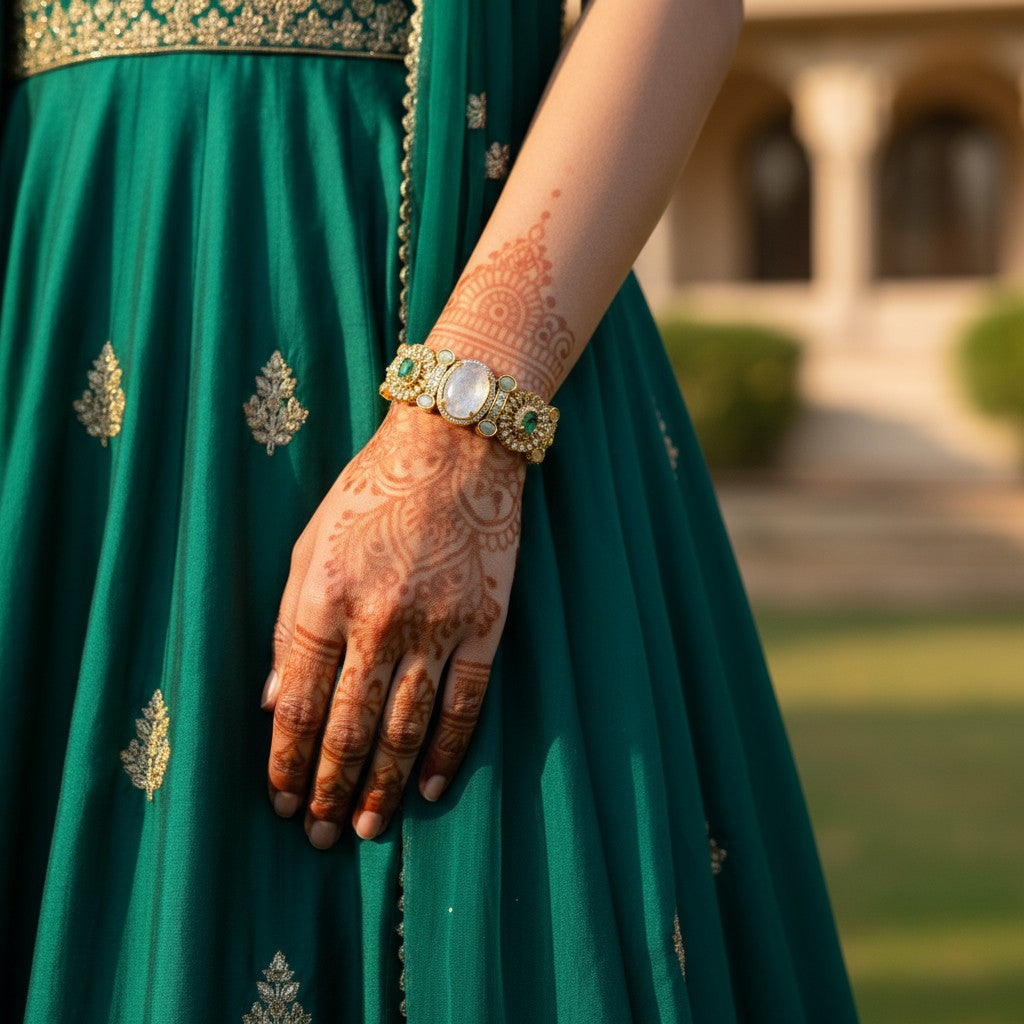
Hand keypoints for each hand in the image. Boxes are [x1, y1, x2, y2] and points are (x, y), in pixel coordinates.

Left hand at [261, 402, 525, 848]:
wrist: (455, 448)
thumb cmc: (373, 490)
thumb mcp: (309, 546)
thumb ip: (289, 625)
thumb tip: (273, 702)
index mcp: (324, 598)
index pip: (300, 702)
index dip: (287, 760)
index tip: (280, 800)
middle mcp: (378, 620)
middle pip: (350, 726)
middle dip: (330, 787)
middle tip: (319, 836)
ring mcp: (436, 625)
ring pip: (405, 726)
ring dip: (384, 784)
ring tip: (368, 827)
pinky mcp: (485, 626)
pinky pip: (465, 702)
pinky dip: (447, 750)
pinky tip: (429, 787)